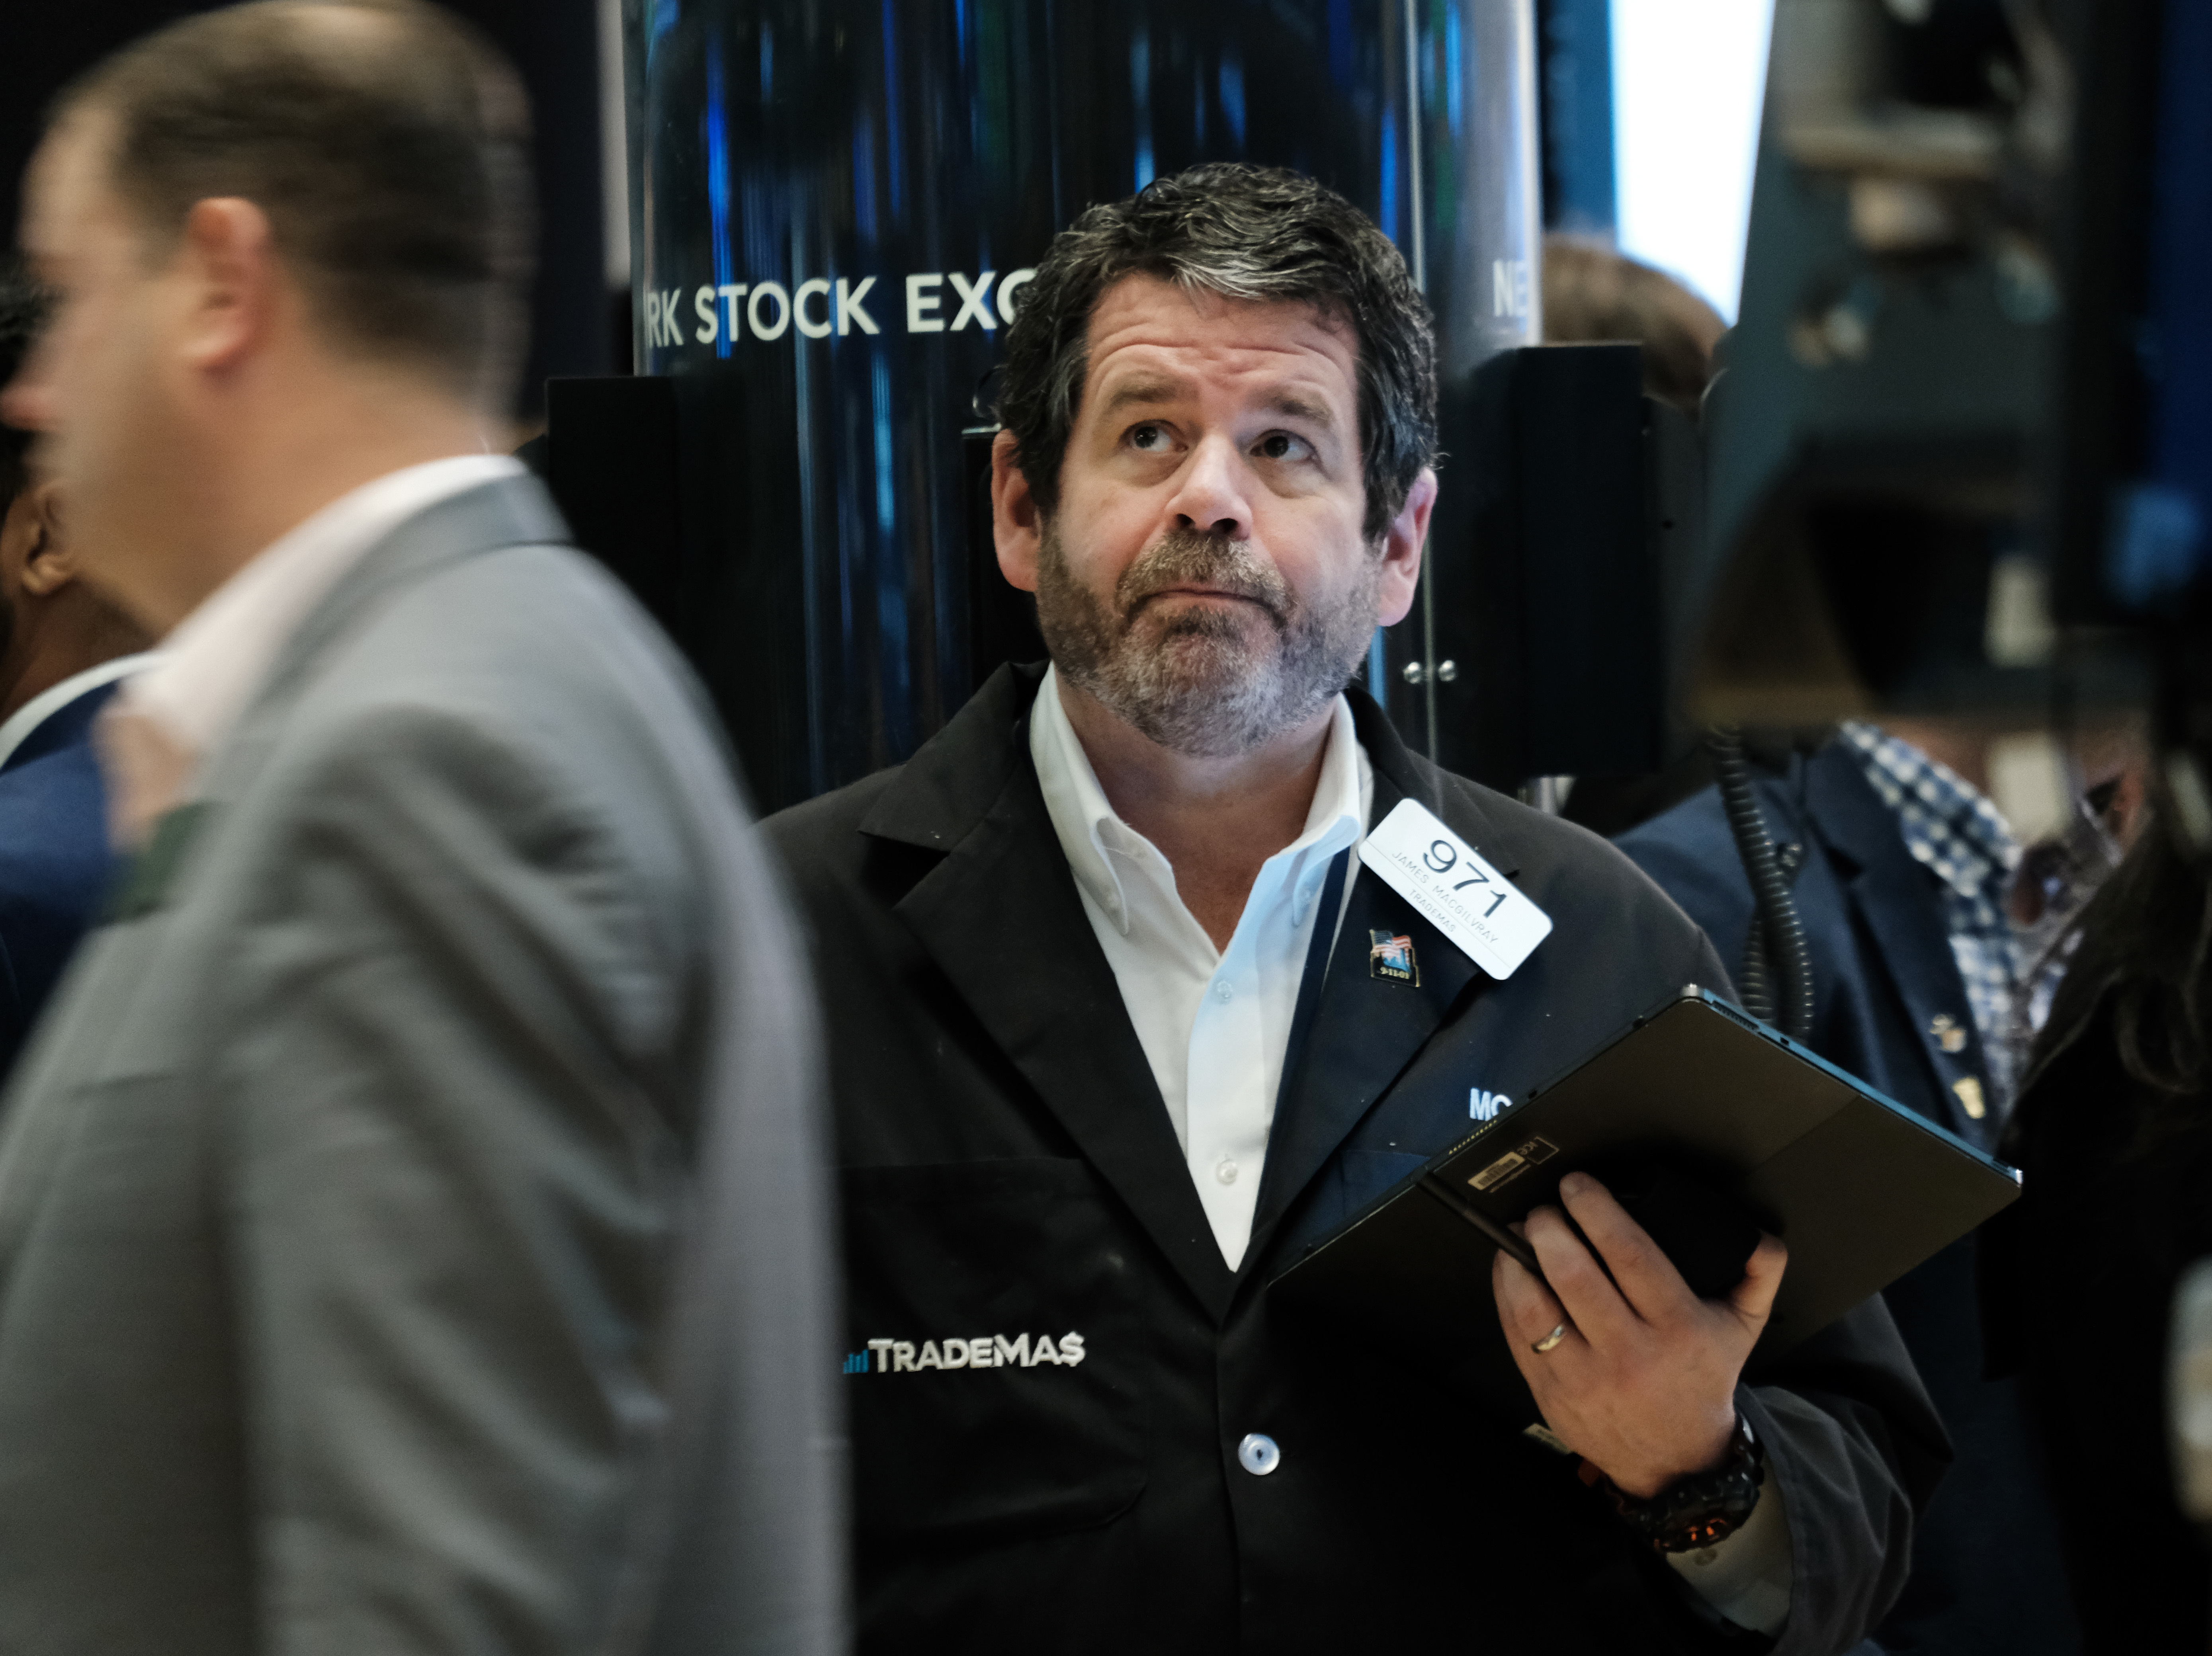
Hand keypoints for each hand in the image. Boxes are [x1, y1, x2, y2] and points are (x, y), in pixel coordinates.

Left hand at [1491, 1169, 1786, 1498]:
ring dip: (1517, 1259)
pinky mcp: (1552, 1392)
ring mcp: (1586, 1377)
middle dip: (1550, 1228)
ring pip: (1536, 1307)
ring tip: (1518, 1233)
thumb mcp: (1742, 1329)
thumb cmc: (1700, 1379)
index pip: (1630, 1255)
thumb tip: (1761, 1235)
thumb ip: (1759, 1276)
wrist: (1675, 1460)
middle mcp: (1631, 1354)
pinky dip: (1506, 1293)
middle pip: (1576, 1276)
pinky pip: (1516, 1335)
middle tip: (1544, 1207)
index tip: (1578, 1185)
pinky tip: (1508, 1269)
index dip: (1597, 1211)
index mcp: (1678, 1328)